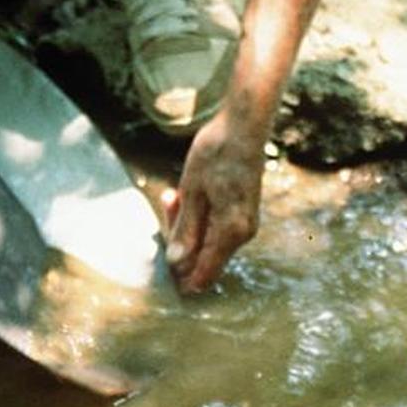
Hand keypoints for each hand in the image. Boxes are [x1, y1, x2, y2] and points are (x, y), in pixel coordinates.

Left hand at [161, 109, 263, 293]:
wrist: (244, 126)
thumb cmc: (217, 154)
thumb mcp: (192, 191)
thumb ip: (185, 229)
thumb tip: (176, 262)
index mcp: (231, 231)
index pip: (205, 272)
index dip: (182, 280)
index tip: (161, 277)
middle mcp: (242, 233)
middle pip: (204, 256)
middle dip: (179, 240)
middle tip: (168, 204)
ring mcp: (244, 223)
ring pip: (208, 239)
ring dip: (186, 225)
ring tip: (173, 195)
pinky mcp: (242, 212)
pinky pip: (216, 226)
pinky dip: (198, 216)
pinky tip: (184, 194)